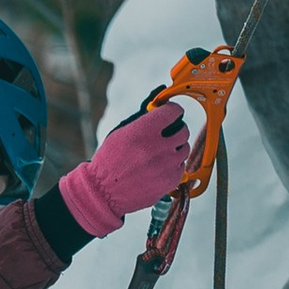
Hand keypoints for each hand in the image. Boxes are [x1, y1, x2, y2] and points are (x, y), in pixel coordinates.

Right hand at [56, 98, 194, 237]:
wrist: (103, 192)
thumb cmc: (110, 160)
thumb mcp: (121, 132)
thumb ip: (142, 115)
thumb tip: (160, 96)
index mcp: (144, 131)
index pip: (174, 112)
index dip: (172, 111)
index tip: (170, 113)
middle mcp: (157, 147)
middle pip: (183, 130)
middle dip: (176, 129)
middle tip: (167, 134)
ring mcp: (166, 166)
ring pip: (185, 149)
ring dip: (176, 148)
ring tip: (160, 153)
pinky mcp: (170, 182)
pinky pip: (182, 167)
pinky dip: (173, 166)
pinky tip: (159, 167)